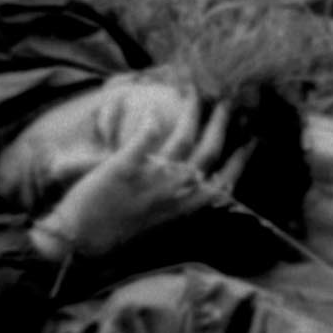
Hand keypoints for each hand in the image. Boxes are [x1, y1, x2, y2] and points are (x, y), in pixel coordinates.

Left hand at [32, 99, 240, 263]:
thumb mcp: (159, 220)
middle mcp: (173, 194)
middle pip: (208, 153)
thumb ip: (178, 199)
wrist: (80, 241)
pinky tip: (152, 110)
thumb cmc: (118, 230)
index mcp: (184, 208)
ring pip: (182, 140)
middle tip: (226, 101)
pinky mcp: (122, 169)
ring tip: (194, 92)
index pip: (224, 182)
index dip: (241, 159)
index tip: (252, 138)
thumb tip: (192, 178)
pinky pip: (143, 141)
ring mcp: (149, 181)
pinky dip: (151, 123)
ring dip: (193, 113)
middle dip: (221, 124)